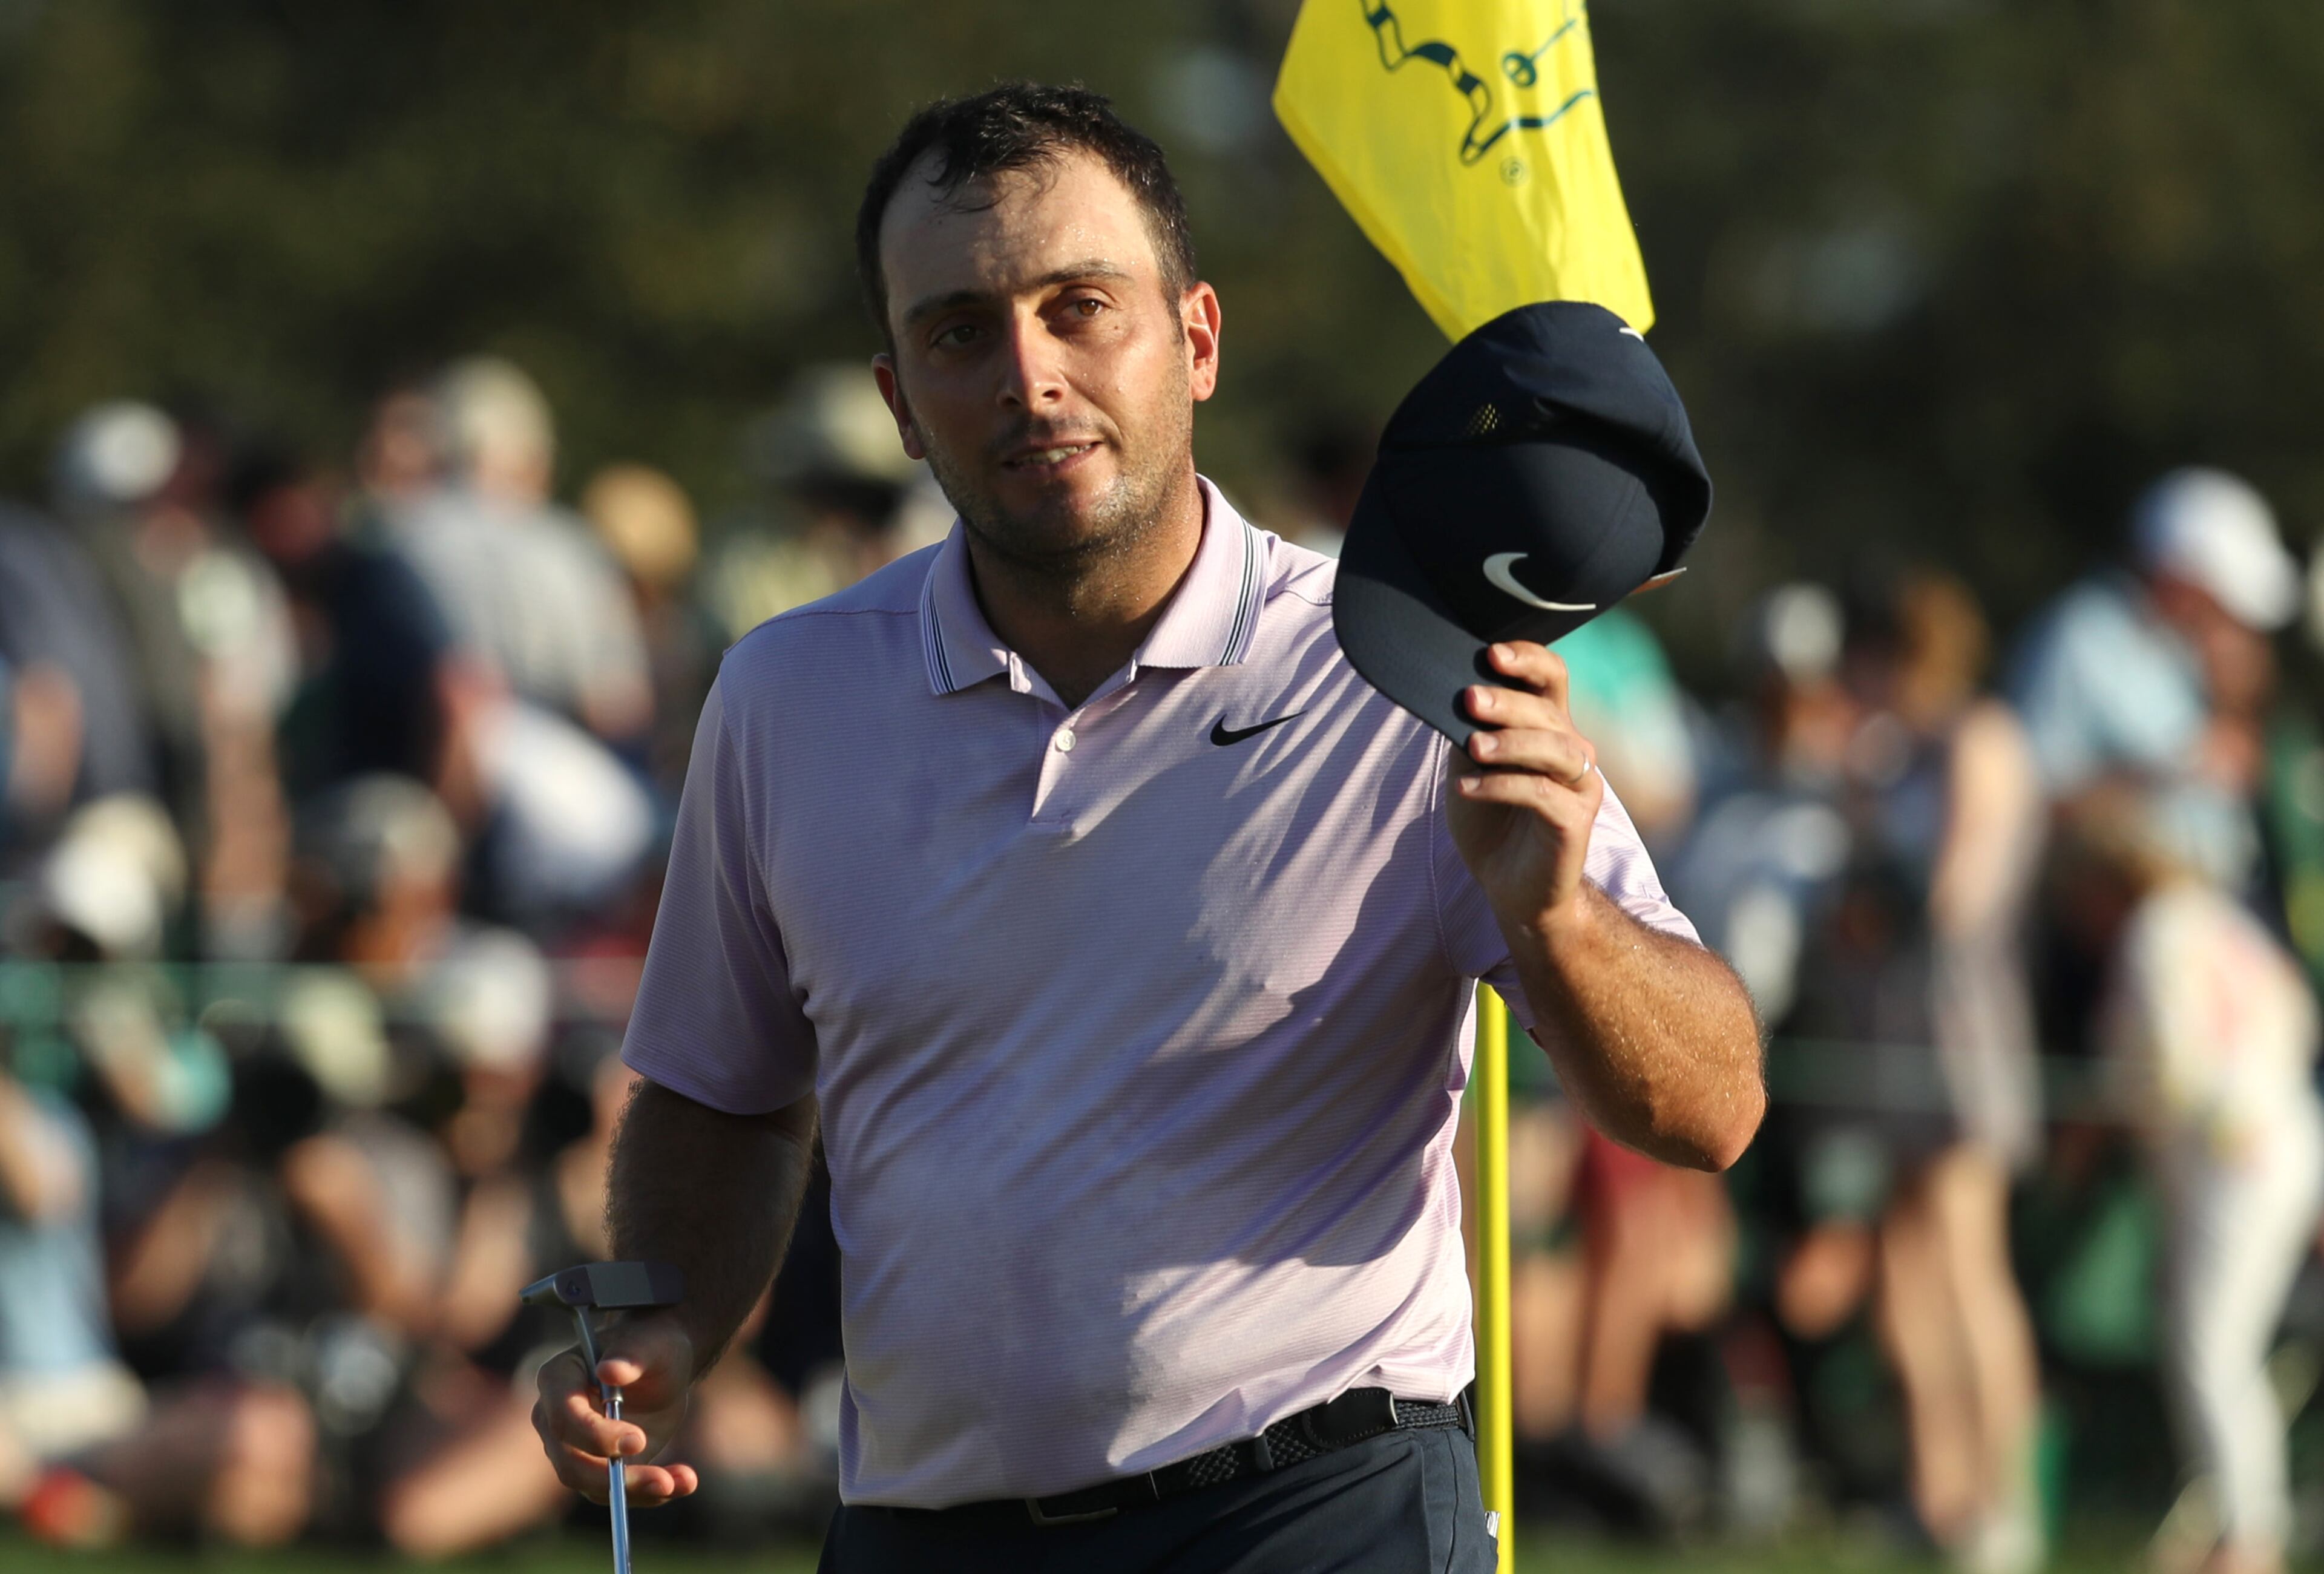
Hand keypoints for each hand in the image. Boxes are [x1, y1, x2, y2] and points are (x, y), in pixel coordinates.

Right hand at [531, 1311, 700, 1505]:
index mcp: (558, 1378)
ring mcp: (572, 1447)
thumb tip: (609, 1370)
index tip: (638, 1440)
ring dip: (637, 1491)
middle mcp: (554, 1418)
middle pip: (570, 1462)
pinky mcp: (597, 1467)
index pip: (563, 1417)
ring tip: (681, 1482)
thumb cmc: (652, 1345)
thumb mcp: (650, 1343)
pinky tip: (682, 1483)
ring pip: (591, 1485)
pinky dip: (648, 1494)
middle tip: (662, 1480)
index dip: (596, 1435)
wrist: (664, 1365)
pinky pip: (615, 1491)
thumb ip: (631, 1355)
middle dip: (613, 1477)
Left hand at [1444, 642, 1602, 934]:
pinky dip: (1501, 786)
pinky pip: (1542, 793)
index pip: (1553, 678)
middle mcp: (1573, 751)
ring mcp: (1580, 786)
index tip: (1491, 654)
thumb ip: (1471, 730)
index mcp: (1550, 729)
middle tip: (1470, 699)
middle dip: (1508, 702)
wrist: (1510, 888)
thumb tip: (1452, 692)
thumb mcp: (1471, 766)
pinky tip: (1468, 787)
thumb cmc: (1491, 823)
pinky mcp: (1575, 822)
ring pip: (1555, 749)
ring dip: (1511, 743)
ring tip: (1474, 746)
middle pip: (1548, 712)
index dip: (1528, 659)